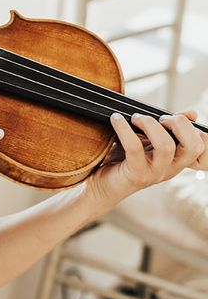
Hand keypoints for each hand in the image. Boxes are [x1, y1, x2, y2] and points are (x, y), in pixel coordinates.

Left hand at [85, 110, 206, 207]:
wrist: (100, 185)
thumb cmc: (123, 161)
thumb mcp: (148, 141)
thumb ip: (167, 128)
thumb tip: (192, 114)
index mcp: (177, 160)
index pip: (200, 146)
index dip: (194, 129)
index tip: (176, 116)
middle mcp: (170, 169)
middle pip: (192, 147)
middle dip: (180, 124)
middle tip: (160, 117)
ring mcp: (154, 174)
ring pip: (166, 147)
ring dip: (151, 125)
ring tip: (136, 117)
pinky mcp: (135, 175)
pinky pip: (134, 147)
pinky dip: (124, 129)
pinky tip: (116, 119)